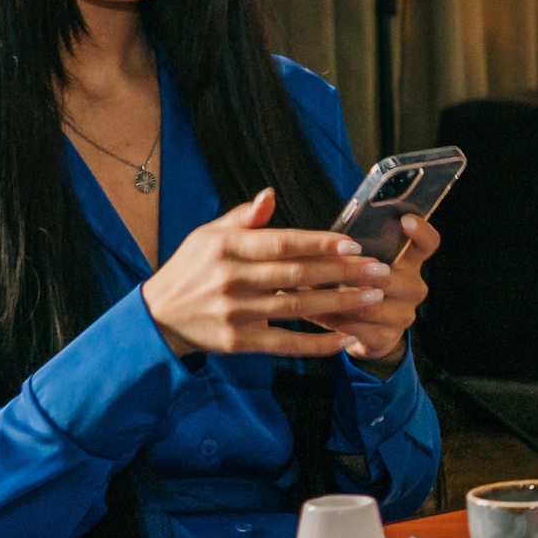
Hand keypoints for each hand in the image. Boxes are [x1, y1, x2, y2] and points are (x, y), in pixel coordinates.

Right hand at [140, 189, 390, 359]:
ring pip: (297, 307)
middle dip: (343, 272)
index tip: (354, 244)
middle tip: (380, 270)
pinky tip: (346, 339)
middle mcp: (231, 279)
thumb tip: (270, 194)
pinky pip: (286, 343)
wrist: (157, 317)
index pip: (282, 243)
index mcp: (226, 247)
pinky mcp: (240, 342)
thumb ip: (244, 218)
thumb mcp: (207, 236)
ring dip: (340, 303)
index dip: (320, 243)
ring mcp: (236, 312)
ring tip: (374, 297)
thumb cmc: (191, 269)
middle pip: (297, 274)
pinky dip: (318, 344)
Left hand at [310, 213, 438, 367]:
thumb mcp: (360, 266)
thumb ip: (351, 252)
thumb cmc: (356, 288)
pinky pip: (355, 327)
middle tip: (322, 267)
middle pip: (387, 278)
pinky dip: (329, 319)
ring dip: (333, 299)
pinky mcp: (387, 338)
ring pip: (367, 305)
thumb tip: (326, 241)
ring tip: (305, 290)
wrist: (364, 335)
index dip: (421, 232)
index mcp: (409, 264)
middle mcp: (413, 289)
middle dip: (352, 275)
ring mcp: (403, 316)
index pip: (428, 244)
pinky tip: (310, 312)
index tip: (405, 221)